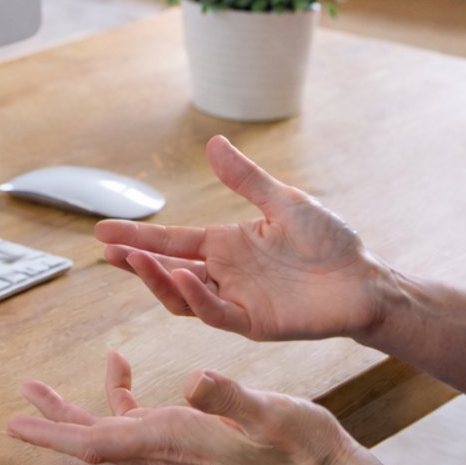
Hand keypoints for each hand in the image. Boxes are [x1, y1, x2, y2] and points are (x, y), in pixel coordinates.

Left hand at [7, 350, 371, 464]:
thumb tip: (192, 380)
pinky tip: (119, 366)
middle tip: (18, 402)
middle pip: (94, 440)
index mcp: (177, 438)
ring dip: (75, 408)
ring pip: (111, 429)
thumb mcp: (268, 412)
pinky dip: (120, 394)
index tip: (16, 426)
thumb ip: (229, 397)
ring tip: (41, 387)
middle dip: (52, 422)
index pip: (100, 442)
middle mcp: (170, 447)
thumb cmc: (302, 444)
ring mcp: (179, 444)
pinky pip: (140, 419)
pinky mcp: (192, 436)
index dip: (55, 433)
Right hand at [97, 135, 389, 343]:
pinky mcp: (255, 322)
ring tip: (136, 261)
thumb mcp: (282, 201)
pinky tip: (182, 277)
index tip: (101, 232)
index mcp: (227, 245)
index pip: (172, 241)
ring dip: (158, 281)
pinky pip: (217, 314)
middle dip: (136, 263)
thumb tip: (212, 143)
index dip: (138, 238)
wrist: (364, 278)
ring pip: (184, 297)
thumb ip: (245, 178)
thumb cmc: (329, 241)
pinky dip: (197, 297)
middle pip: (168, 271)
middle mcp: (225, 275)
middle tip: (107, 253)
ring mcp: (238, 300)